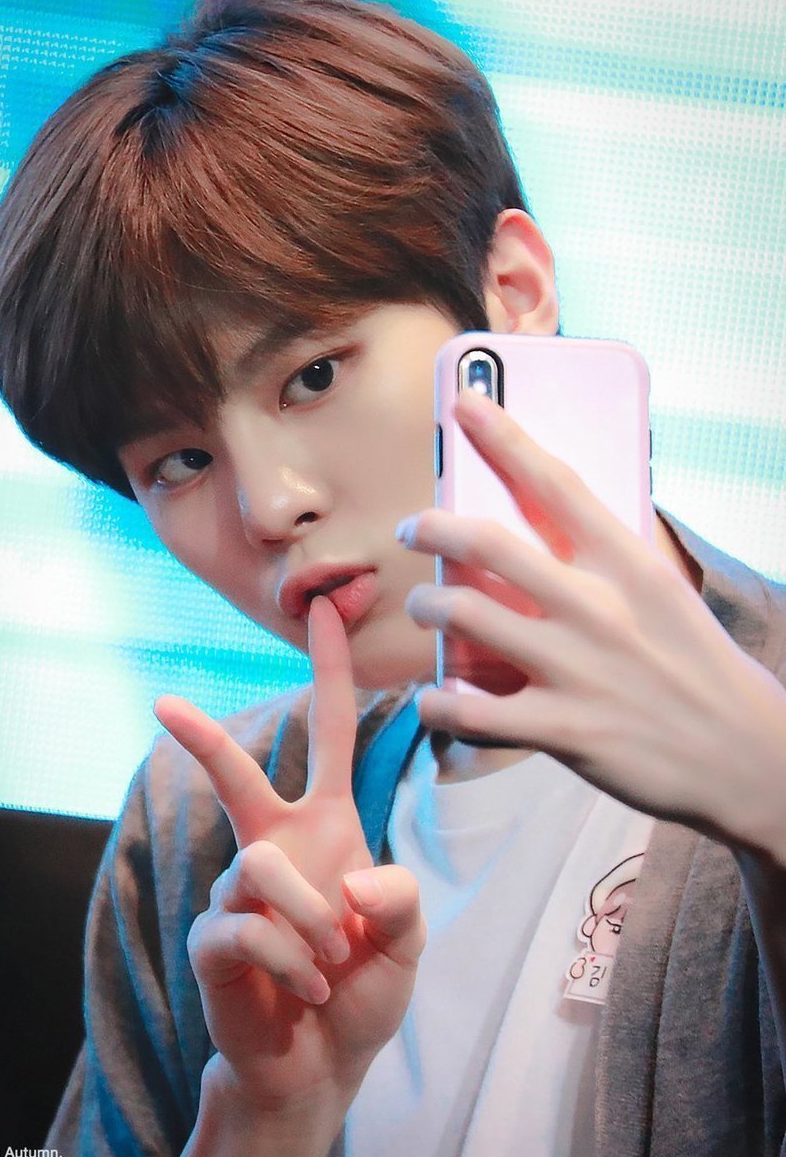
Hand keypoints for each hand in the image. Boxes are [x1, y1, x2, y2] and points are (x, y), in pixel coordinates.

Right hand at [154, 596, 424, 1113]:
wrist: (322, 1066)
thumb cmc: (362, 989)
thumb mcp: (407, 939)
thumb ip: (400, 897)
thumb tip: (346, 877)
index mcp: (328, 828)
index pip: (331, 737)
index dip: (332, 674)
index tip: (326, 610)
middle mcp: (277, 846)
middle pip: (238, 775)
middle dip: (204, 737)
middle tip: (165, 703)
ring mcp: (238, 891)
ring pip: (266, 870)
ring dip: (310, 925)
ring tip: (324, 969)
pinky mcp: (214, 938)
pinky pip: (247, 928)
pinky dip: (289, 963)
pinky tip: (300, 990)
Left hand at [401, 389, 785, 859]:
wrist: (745, 755)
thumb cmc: (698, 668)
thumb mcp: (665, 596)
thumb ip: (608, 563)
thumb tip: (545, 532)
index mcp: (629, 565)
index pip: (557, 482)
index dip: (504, 436)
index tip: (464, 401)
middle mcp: (598, 607)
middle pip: (488, 543)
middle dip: (433, 527)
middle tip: (412, 528)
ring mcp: (577, 669)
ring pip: (464, 616)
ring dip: (427, 608)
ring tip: (424, 610)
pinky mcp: (563, 730)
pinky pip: (471, 712)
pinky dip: (438, 704)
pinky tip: (432, 698)